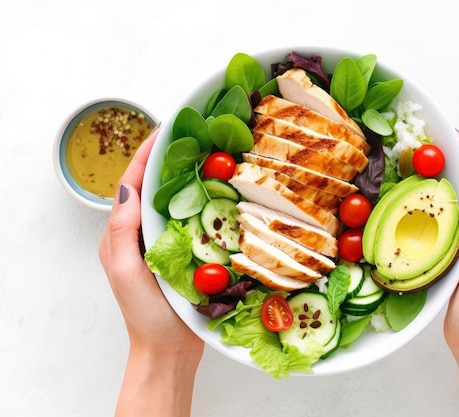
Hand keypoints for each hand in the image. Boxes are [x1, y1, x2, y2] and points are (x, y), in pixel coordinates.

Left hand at [98, 125, 202, 416]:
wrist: (170, 349)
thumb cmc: (146, 314)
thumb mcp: (125, 271)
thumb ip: (123, 230)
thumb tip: (128, 186)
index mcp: (124, 232)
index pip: (133, 182)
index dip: (147, 153)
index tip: (165, 127)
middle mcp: (144, 232)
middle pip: (155, 185)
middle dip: (170, 157)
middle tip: (193, 133)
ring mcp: (167, 242)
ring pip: (177, 200)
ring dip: (190, 175)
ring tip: (209, 152)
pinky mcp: (189, 252)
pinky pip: (196, 220)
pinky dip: (206, 201)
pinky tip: (222, 190)